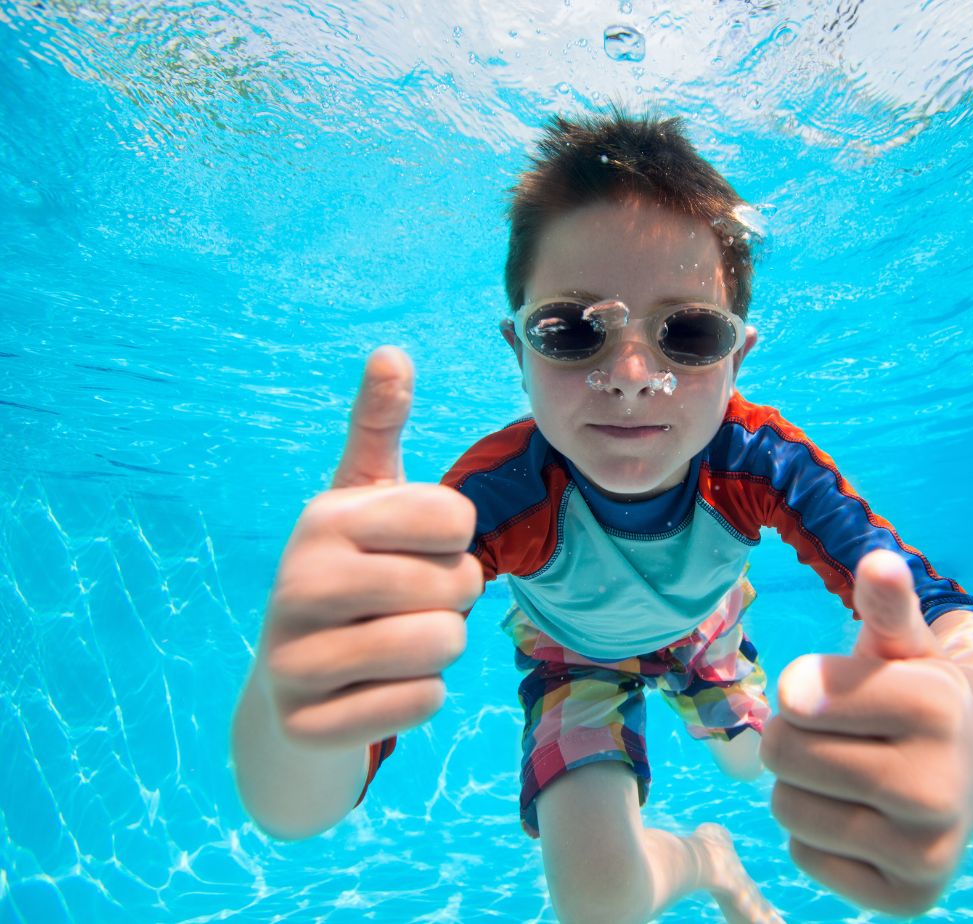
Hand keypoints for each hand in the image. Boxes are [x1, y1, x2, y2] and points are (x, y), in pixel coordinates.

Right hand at [257, 346, 481, 750]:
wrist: (290, 687)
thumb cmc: (350, 576)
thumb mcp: (361, 500)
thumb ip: (378, 428)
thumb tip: (391, 351)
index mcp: (325, 518)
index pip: (457, 518)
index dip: (455, 541)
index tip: (414, 550)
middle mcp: (298, 581)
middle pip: (459, 586)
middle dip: (453, 601)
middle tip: (407, 605)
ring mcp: (294, 658)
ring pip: (443, 646)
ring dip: (439, 650)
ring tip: (394, 642)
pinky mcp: (306, 723)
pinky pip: (422, 704)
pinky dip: (419, 699)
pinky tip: (376, 688)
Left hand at [760, 549, 972, 916]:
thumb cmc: (917, 693)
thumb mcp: (902, 643)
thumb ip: (885, 605)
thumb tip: (879, 562)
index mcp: (938, 707)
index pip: (795, 698)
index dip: (801, 689)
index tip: (828, 689)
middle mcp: (941, 786)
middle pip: (782, 754)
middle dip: (794, 736)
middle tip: (837, 734)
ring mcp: (929, 851)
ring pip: (786, 809)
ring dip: (800, 786)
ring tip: (847, 772)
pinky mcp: (909, 897)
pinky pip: (804, 856)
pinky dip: (817, 835)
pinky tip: (860, 815)